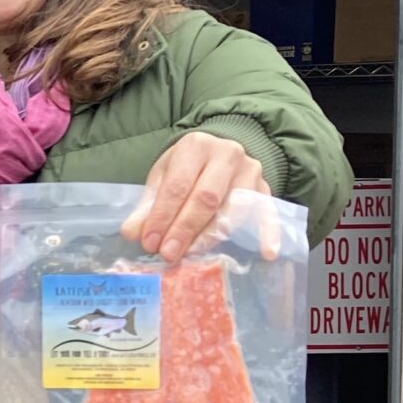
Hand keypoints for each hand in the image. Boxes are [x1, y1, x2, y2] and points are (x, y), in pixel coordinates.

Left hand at [123, 132, 274, 261]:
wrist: (219, 152)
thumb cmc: (187, 168)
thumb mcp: (163, 177)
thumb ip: (148, 205)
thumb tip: (132, 233)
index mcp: (196, 146)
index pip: (178, 186)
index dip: (162, 216)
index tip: (150, 243)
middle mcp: (227, 155)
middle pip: (207, 198)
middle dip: (185, 229)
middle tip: (168, 254)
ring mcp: (251, 172)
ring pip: (235, 208)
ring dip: (213, 235)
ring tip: (193, 255)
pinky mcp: (266, 188)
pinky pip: (269, 212)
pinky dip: (269, 233)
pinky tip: (266, 253)